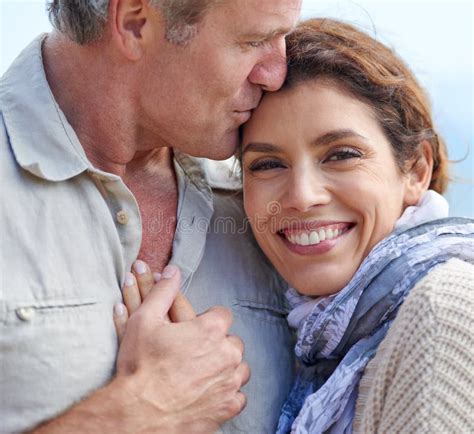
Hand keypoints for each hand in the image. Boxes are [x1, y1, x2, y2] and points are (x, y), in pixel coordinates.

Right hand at [113, 260, 249, 432]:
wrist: (137, 413)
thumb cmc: (140, 366)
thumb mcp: (144, 320)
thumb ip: (163, 291)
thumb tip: (173, 271)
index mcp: (211, 330)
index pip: (222, 315)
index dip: (207, 321)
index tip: (194, 331)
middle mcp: (227, 354)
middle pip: (231, 341)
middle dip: (217, 344)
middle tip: (195, 353)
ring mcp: (230, 382)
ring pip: (238, 367)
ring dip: (225, 367)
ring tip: (202, 372)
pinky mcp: (228, 407)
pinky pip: (237, 395)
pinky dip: (226, 394)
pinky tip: (208, 393)